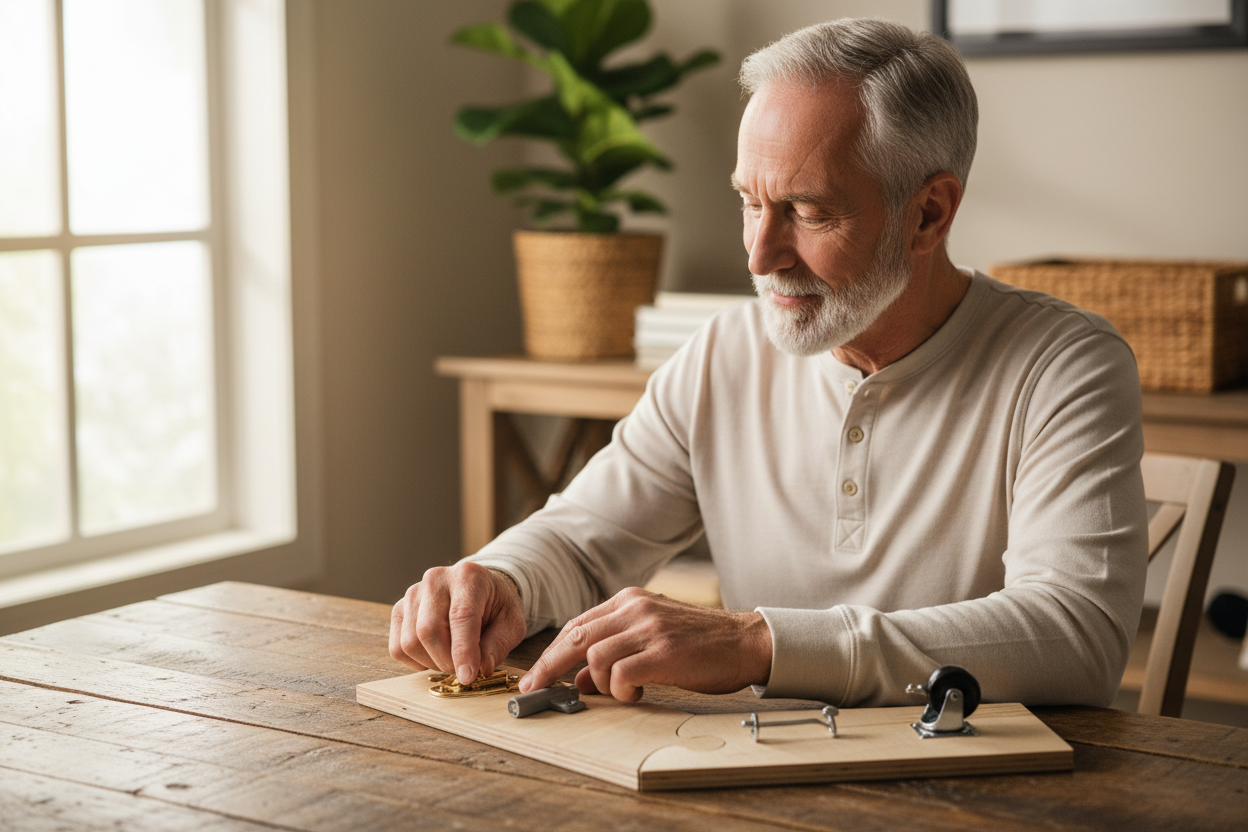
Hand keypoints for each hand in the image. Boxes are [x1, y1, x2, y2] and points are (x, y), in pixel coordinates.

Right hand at [389, 562, 526, 683]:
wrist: (479, 590)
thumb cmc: (496, 606)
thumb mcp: (511, 623)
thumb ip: (499, 644)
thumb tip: (482, 668)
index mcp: (468, 577)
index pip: (461, 616)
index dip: (463, 650)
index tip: (468, 676)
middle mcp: (436, 580)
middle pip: (429, 630)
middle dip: (447, 661)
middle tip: (465, 670)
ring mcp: (413, 593)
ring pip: (410, 642)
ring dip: (433, 663)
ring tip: (452, 659)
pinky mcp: (399, 608)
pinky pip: (398, 647)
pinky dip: (416, 661)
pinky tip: (435, 655)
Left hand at [519, 587, 771, 701]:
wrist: (747, 642)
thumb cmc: (701, 644)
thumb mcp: (653, 636)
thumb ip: (616, 650)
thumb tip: (580, 679)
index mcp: (630, 600)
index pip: (576, 625)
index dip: (551, 653)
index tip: (535, 675)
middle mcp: (635, 608)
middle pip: (574, 637)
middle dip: (549, 667)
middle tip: (534, 689)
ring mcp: (649, 628)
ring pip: (594, 657)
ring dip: (599, 684)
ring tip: (622, 693)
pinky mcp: (663, 652)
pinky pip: (619, 674)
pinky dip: (619, 691)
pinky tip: (636, 694)